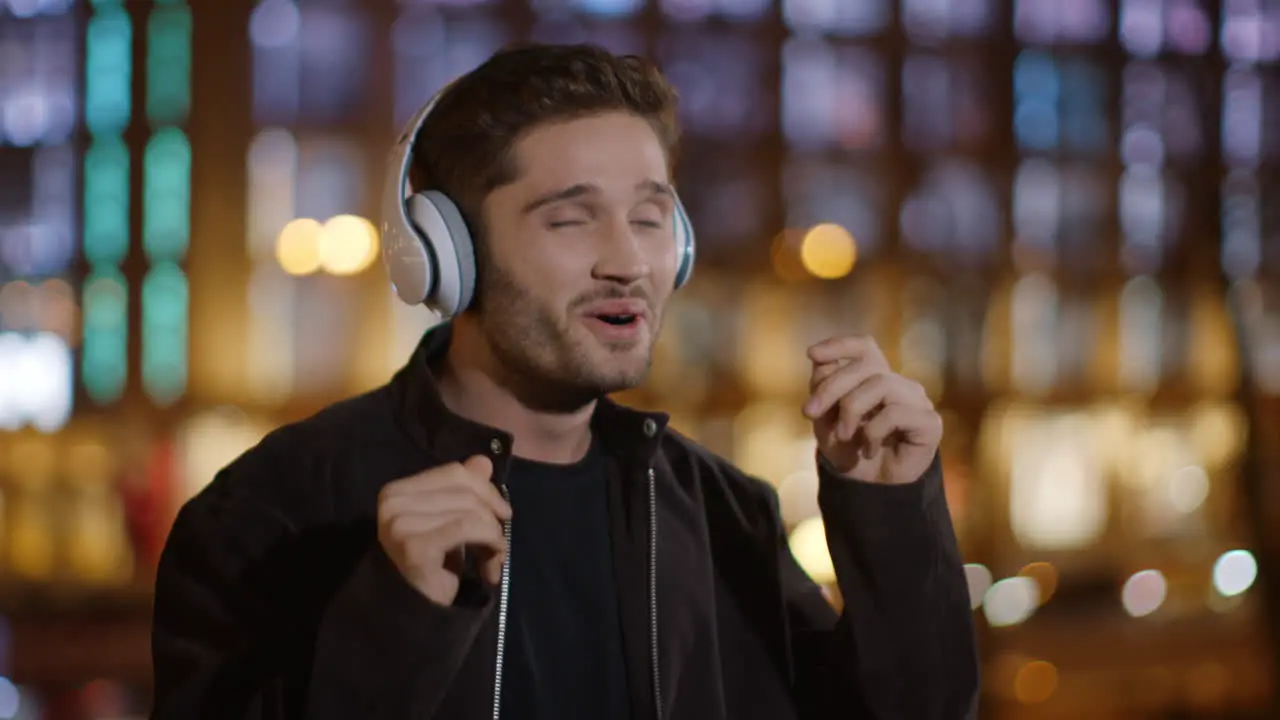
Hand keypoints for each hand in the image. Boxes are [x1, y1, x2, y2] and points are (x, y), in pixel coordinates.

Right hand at [377, 455, 511, 605]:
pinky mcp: (415, 546)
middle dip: (492, 518)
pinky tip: (491, 567)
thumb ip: (465, 490)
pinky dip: (491, 544)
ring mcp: (400, 524)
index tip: (503, 513)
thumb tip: (483, 461)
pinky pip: (468, 528)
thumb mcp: (452, 521)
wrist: (414, 612)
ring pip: (471, 511)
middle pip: (465, 491)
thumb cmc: (433, 566)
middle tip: (499, 545)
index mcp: (396, 491)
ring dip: (494, 537)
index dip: (486, 490)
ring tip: (494, 560)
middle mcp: (392, 503)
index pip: (454, 473)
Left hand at [802, 336, 941, 484]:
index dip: (840, 344)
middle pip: (867, 366)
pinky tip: (868, 449)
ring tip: (844, 435)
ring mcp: (917, 401)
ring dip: (852, 409)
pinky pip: (896, 413)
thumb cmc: (850, 452)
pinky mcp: (930, 423)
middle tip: (809, 413)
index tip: (811, 354)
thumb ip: (822, 391)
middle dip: (832, 387)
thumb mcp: (825, 421)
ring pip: (881, 384)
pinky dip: (873, 432)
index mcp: (875, 379)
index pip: (865, 347)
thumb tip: (819, 362)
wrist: (870, 490)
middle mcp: (899, 385)